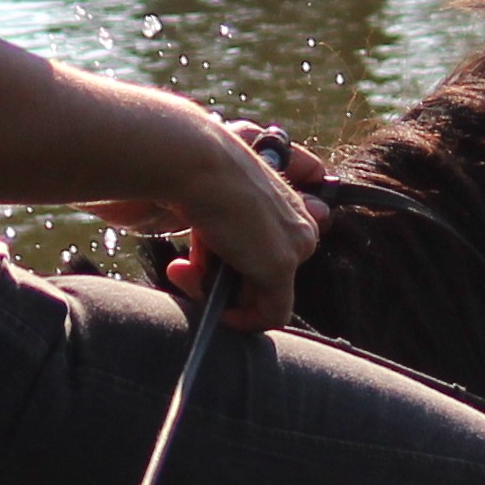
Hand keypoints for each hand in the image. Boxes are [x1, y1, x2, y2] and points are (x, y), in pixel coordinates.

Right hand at [162, 121, 328, 329]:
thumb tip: (209, 252)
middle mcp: (299, 223)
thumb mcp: (216, 202)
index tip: (200, 259)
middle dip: (224, 281)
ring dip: (220, 294)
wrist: (196, 163)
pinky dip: (243, 321)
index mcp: (286, 203)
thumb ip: (225, 230)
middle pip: (267, 276)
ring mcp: (293, 247)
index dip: (233, 264)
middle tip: (187, 269)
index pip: (269, 251)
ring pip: (263, 295)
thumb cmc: (196, 174)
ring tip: (185, 272)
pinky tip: (217, 311)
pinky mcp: (280, 267)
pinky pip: (270, 314)